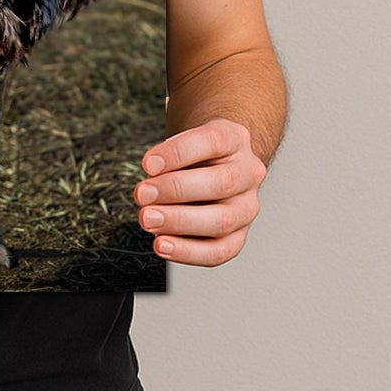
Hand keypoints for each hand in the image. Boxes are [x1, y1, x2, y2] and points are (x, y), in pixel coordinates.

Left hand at [133, 119, 265, 266]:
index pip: (212, 142)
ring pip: (223, 220)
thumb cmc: (195, 152)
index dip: (177, 154)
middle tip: (142, 194)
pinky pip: (219, 251)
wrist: (216, 165)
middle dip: (175, 190)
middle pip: (220, 183)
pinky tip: (163, 245)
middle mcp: (248, 173)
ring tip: (148, 220)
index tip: (147, 164)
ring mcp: (247, 206)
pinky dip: (188, 252)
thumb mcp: (184, 139)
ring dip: (179, 222)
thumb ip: (169, 156)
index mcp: (235, 139)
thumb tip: (152, 179)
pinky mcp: (239, 235)